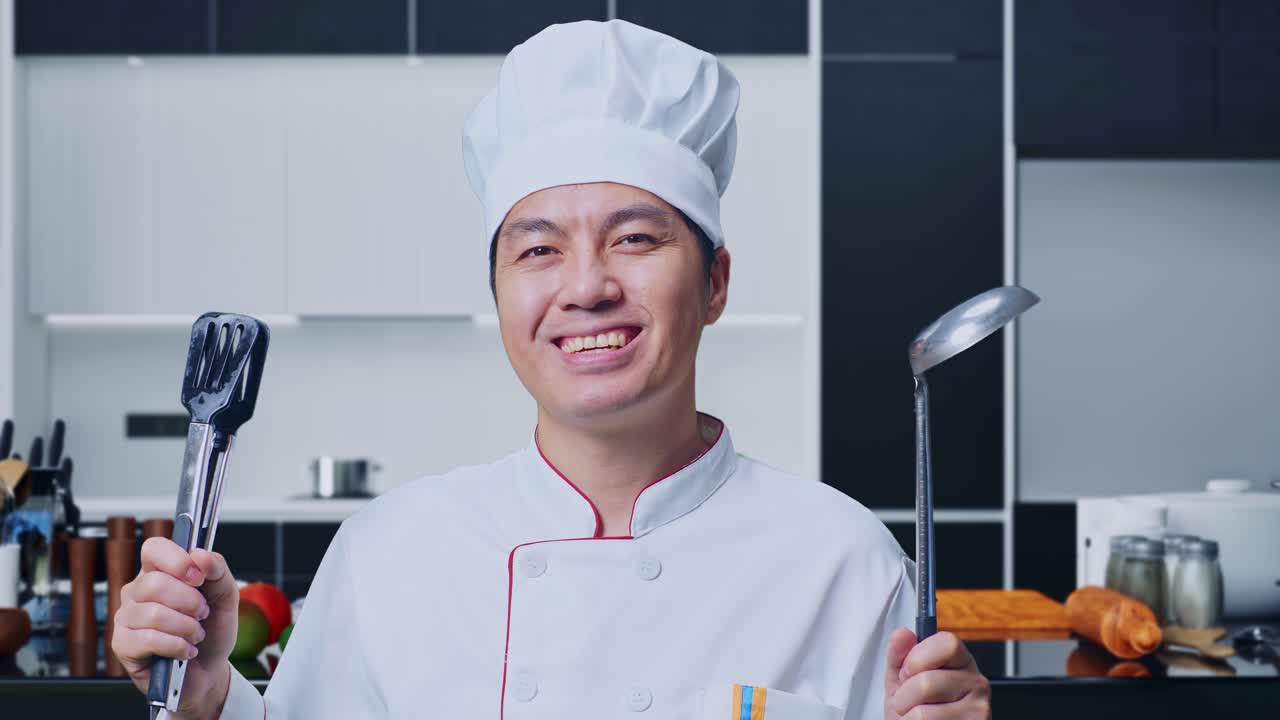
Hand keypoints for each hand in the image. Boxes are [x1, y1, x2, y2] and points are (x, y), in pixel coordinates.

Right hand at [111, 537, 238, 718]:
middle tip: (203, 614)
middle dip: (190, 602)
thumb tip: (201, 555)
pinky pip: (149, 639)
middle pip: (154, 582)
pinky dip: (177, 646)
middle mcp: (137, 591)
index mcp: (159, 572)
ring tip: (196, 635)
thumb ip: (218, 571)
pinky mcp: (122, 645)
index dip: (176, 560)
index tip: (199, 577)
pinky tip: (185, 651)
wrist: (208, 670)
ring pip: (154, 613)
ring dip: (187, 627)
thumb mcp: (226, 598)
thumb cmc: (212, 630)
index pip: (154, 548)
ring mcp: (126, 618)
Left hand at [884, 628, 989, 719]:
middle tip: (909, 703)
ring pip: (924, 712)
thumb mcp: (901, 680)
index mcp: (960, 661)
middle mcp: (976, 683)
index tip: (907, 672)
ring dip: (908, 718)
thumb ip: (899, 655)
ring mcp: (978, 710)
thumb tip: (903, 634)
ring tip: (915, 718)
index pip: (948, 643)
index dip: (918, 658)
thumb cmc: (913, 710)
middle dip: (904, 697)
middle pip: (927, 682)